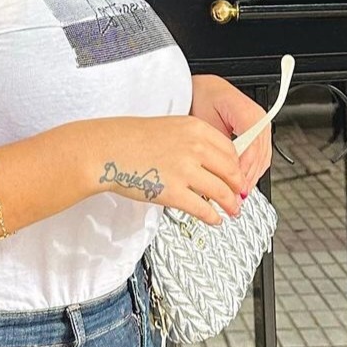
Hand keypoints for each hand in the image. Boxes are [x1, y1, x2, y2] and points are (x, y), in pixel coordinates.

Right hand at [94, 114, 244, 223]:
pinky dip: (213, 217)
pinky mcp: (173, 192)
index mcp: (195, 128)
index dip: (237, 167)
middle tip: (239, 196)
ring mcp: (184, 170)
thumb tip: (211, 162)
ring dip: (230, 205)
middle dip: (238, 188)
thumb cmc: (130, 139)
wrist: (107, 150)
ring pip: (222, 192)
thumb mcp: (169, 127)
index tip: (237, 176)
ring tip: (232, 211)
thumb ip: (192, 141)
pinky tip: (214, 219)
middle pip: (231, 172)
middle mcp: (194, 147)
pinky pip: (203, 209)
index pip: (230, 150)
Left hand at [190, 74, 272, 191]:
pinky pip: (260, 154)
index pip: (251, 151)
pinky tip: (242, 180)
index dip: (242, 173)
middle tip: (236, 198)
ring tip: (239, 194)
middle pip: (260, 156)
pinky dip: (252, 169)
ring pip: (263, 158)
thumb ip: (215, 148)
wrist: (203, 87)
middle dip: (248, 179)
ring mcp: (262, 124)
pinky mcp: (259, 130)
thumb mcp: (204, 123)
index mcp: (248, 115)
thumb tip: (218, 174)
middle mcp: (260, 119)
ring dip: (251, 177)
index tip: (235, 188)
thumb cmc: (201, 97)